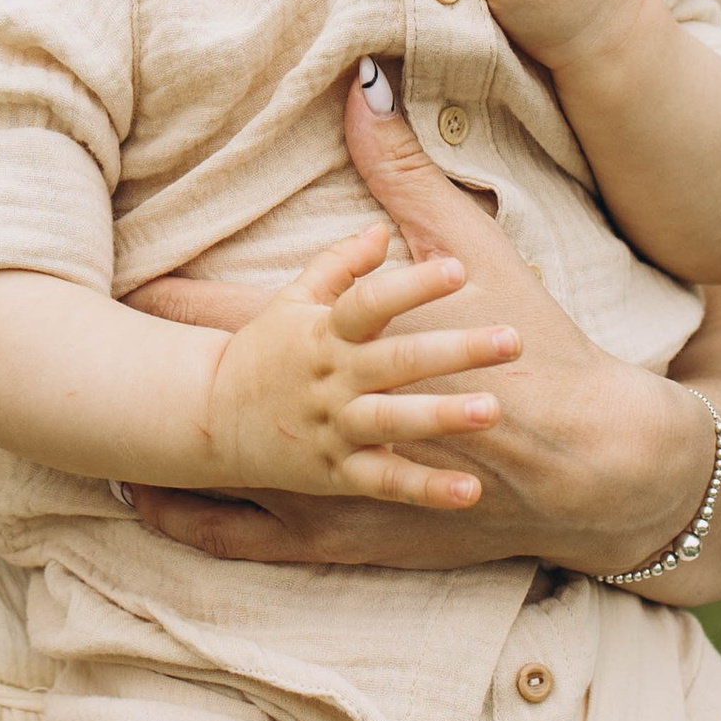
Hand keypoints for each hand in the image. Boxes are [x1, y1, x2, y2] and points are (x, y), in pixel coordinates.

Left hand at [121, 84, 720, 584]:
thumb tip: (364, 90)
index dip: (167, 292)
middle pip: (204, 391)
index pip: (232, 312)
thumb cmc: (532, 348)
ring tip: (77, 433)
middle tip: (70, 342)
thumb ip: (405, 174)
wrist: (591, 461)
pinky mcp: (349, 537)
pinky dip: (195, 524)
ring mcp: (328, 487)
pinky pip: (250, 540)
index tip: (110, 268)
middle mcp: (319, 421)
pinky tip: (145, 514)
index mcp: (341, 346)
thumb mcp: (468, 249)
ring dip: (149, 449)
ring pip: (214, 472)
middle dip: (137, 368)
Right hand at [199, 223, 521, 510]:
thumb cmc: (264, 352)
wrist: (208, 420)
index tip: (458, 269)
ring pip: (393, 422)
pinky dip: (426, 489)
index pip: (371, 302)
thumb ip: (339, 264)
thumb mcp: (293, 300)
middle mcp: (333, 379)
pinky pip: (386, 483)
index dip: (413, 285)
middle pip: (397, 360)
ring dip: (442, 416)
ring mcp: (335, 427)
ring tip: (493, 410)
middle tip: (511, 339)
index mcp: (325, 331)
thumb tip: (379, 229)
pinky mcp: (337, 472)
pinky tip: (471, 491)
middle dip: (456, 349)